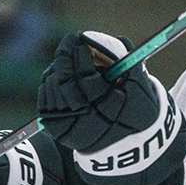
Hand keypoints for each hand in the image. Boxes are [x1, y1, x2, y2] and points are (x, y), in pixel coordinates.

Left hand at [37, 31, 164, 152]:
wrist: (126, 144)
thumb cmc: (135, 109)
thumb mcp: (140, 87)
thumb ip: (130, 63)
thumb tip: (119, 40)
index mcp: (112, 112)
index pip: (88, 81)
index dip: (82, 57)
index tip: (81, 40)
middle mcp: (90, 124)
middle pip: (66, 85)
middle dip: (65, 58)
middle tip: (69, 42)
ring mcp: (72, 129)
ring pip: (54, 91)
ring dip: (57, 70)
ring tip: (65, 60)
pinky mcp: (58, 132)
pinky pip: (44, 103)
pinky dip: (48, 85)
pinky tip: (56, 76)